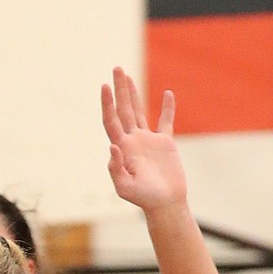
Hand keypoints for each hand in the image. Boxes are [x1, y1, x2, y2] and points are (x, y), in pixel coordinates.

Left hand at [101, 67, 184, 213]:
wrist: (165, 204)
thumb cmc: (144, 199)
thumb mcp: (125, 187)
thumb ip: (116, 168)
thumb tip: (112, 147)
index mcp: (123, 148)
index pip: (111, 121)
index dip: (107, 104)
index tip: (105, 85)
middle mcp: (133, 141)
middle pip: (124, 110)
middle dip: (119, 89)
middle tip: (116, 68)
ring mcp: (148, 141)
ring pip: (139, 112)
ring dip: (134, 94)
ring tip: (128, 76)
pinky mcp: (165, 144)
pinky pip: (166, 122)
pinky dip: (167, 108)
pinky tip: (167, 94)